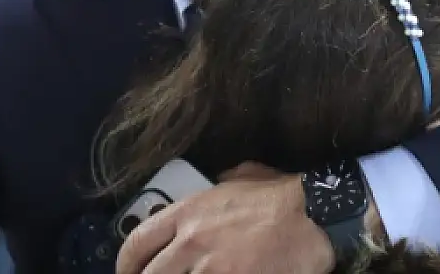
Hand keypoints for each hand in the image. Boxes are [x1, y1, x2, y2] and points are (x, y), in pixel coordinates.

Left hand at [116, 162, 332, 273]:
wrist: (313, 216)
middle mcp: (191, 241)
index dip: (126, 263)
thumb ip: (222, 182)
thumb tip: (218, 181)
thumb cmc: (283, 195)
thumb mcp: (244, 176)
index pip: (138, 242)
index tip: (127, 273)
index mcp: (189, 211)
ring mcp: (210, 269)